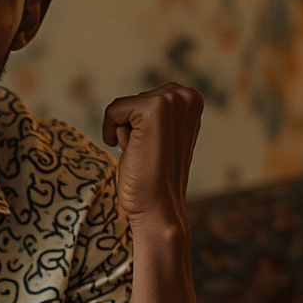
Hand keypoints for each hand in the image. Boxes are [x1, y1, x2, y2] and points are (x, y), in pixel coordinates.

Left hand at [103, 82, 202, 232]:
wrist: (157, 207)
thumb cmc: (152, 178)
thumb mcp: (158, 137)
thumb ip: (152, 117)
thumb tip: (134, 105)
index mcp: (191, 101)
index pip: (143, 100)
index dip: (137, 129)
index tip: (153, 150)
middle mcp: (187, 95)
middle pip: (133, 101)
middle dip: (130, 129)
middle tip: (148, 154)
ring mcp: (173, 99)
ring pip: (123, 107)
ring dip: (124, 133)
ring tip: (142, 154)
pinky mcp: (155, 108)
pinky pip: (113, 110)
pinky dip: (111, 131)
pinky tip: (130, 152)